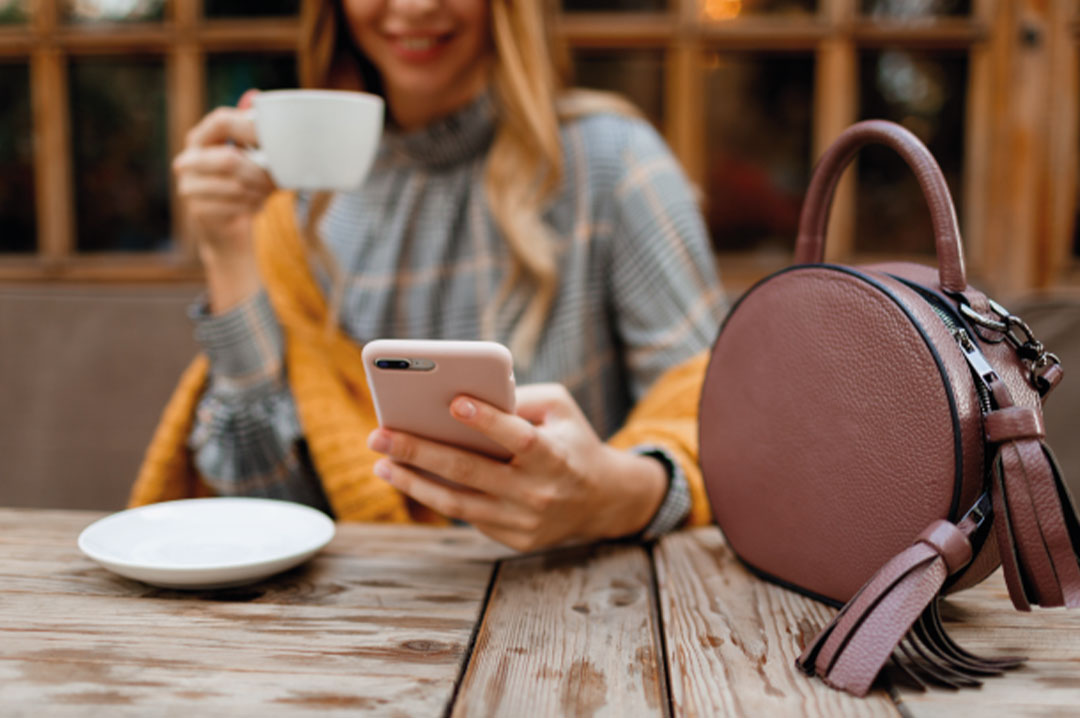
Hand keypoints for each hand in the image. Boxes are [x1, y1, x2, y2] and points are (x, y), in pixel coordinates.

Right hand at [173, 89, 274, 310]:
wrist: (226, 229)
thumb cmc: (243, 185)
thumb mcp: (249, 154)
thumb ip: (250, 128)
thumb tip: (255, 96)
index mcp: (200, 139)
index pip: (221, 122)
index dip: (250, 129)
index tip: (274, 142)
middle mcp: (188, 160)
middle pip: (229, 159)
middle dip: (259, 172)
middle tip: (276, 179)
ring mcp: (189, 186)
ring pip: (235, 186)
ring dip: (259, 191)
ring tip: (267, 192)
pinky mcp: (198, 210)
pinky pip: (234, 206)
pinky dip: (252, 206)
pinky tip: (255, 205)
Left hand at [366, 384, 667, 551]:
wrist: (602, 500)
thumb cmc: (570, 441)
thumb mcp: (560, 410)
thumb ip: (519, 398)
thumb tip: (462, 396)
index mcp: (555, 456)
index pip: (519, 438)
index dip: (488, 420)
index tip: (453, 400)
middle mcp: (539, 492)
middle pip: (471, 471)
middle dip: (419, 451)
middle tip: (380, 434)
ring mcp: (524, 521)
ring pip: (458, 503)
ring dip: (413, 482)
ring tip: (381, 462)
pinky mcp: (513, 539)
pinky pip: (466, 516)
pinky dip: (434, 496)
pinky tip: (407, 477)